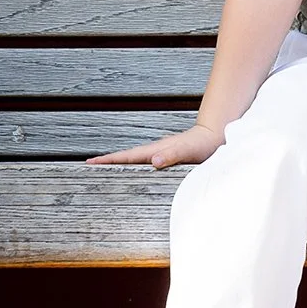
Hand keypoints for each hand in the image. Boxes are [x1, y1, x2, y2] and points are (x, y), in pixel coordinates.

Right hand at [88, 122, 225, 168]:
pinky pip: (146, 163)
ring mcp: (162, 152)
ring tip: (106, 171)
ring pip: (136, 159)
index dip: (109, 160)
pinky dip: (135, 166)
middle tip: (89, 166)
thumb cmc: (204, 144)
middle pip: (127, 156)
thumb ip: (172, 155)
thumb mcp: (188, 150)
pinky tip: (136, 172)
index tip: (89, 163)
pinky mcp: (169, 156)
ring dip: (120, 164)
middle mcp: (156, 150)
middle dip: (108, 161)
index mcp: (156, 150)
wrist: (217, 135)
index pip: (127, 156)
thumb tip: (153, 160)